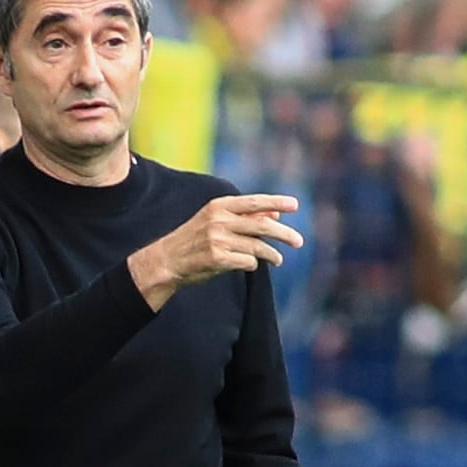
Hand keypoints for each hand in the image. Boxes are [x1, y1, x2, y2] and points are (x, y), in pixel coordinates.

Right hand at [129, 194, 303, 310]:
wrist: (167, 259)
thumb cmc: (195, 239)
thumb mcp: (216, 220)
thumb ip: (245, 217)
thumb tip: (275, 215)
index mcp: (219, 206)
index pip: (254, 202)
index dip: (276, 202)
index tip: (295, 205)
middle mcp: (219, 220)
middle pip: (262, 226)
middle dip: (284, 234)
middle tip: (299, 241)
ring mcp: (218, 240)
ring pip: (258, 247)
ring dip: (272, 255)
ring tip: (278, 259)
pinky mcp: (217, 259)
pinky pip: (248, 262)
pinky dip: (253, 264)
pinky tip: (252, 265)